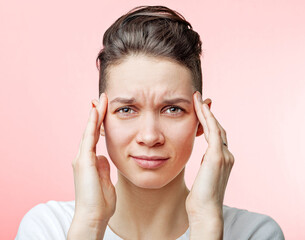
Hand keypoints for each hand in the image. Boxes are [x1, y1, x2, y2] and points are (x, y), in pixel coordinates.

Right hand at [71, 93, 115, 223]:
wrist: (92, 217)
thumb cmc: (100, 203)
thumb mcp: (105, 181)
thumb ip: (103, 168)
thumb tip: (105, 157)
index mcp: (89, 162)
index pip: (94, 138)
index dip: (99, 124)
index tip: (104, 111)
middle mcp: (83, 158)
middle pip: (90, 131)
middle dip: (96, 115)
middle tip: (101, 99)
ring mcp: (82, 159)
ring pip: (89, 132)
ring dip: (95, 115)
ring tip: (101, 100)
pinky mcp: (84, 161)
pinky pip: (89, 138)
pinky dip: (92, 125)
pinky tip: (96, 112)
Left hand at [186, 91, 234, 223]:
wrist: (205, 211)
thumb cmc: (201, 198)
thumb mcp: (203, 176)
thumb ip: (206, 164)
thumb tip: (203, 157)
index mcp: (222, 159)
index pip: (216, 136)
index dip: (209, 122)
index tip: (200, 110)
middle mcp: (226, 155)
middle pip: (218, 128)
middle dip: (208, 113)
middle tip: (199, 99)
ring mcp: (224, 155)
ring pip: (215, 127)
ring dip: (206, 112)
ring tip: (197, 99)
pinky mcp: (217, 156)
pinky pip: (213, 132)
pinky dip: (207, 118)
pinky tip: (200, 108)